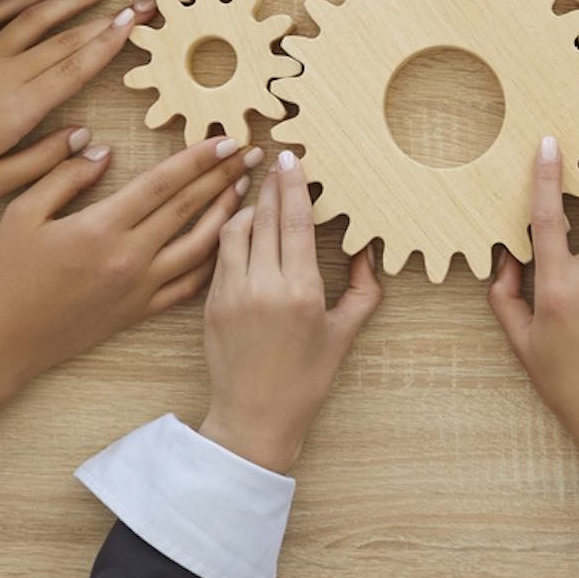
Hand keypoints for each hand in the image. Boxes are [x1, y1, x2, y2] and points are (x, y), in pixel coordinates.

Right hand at [0, 134, 256, 463]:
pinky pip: (189, 285)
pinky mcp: (140, 312)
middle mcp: (129, 256)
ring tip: (248, 192)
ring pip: (199, 246)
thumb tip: (102, 150)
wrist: (2, 343)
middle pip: (189, 208)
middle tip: (253, 154)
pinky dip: (213, 262)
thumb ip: (64, 176)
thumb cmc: (6, 275)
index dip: (198, 158)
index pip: (163, 183)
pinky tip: (227, 243)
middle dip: (225, 177)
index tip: (226, 139)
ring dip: (228, 215)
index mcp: (101, 227)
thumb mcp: (22, 213)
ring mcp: (139, 287)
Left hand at [199, 151, 382, 473]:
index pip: (297, 222)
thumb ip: (362, 290)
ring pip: (236, 229)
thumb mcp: (343, 335)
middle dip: (273, 184)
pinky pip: (220, 253)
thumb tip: (367, 252)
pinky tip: (243, 224)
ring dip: (249, 205)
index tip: (293, 158)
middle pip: (267, 217)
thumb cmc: (305, 381)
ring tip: (262, 193)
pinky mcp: (210, 302)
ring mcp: (232, 293)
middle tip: (278, 159)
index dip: (295, 185)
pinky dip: (232, 232)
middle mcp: (264, 287)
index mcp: (301, 291)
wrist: (254, 419)